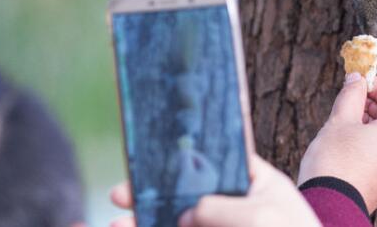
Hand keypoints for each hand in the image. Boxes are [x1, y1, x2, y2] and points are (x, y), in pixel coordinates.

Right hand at [108, 154, 319, 226]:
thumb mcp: (260, 214)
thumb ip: (218, 206)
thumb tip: (184, 213)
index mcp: (254, 181)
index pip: (213, 160)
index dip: (180, 157)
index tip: (146, 158)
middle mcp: (237, 204)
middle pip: (186, 193)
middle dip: (151, 194)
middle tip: (119, 196)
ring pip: (178, 220)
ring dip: (146, 221)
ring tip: (116, 225)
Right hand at [297, 74, 376, 211]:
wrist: (330, 205)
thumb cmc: (335, 161)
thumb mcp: (340, 119)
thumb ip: (352, 94)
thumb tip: (356, 78)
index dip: (376, 84)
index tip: (358, 80)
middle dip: (374, 103)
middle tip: (350, 97)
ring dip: (373, 120)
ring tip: (347, 118)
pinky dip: (376, 137)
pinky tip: (352, 137)